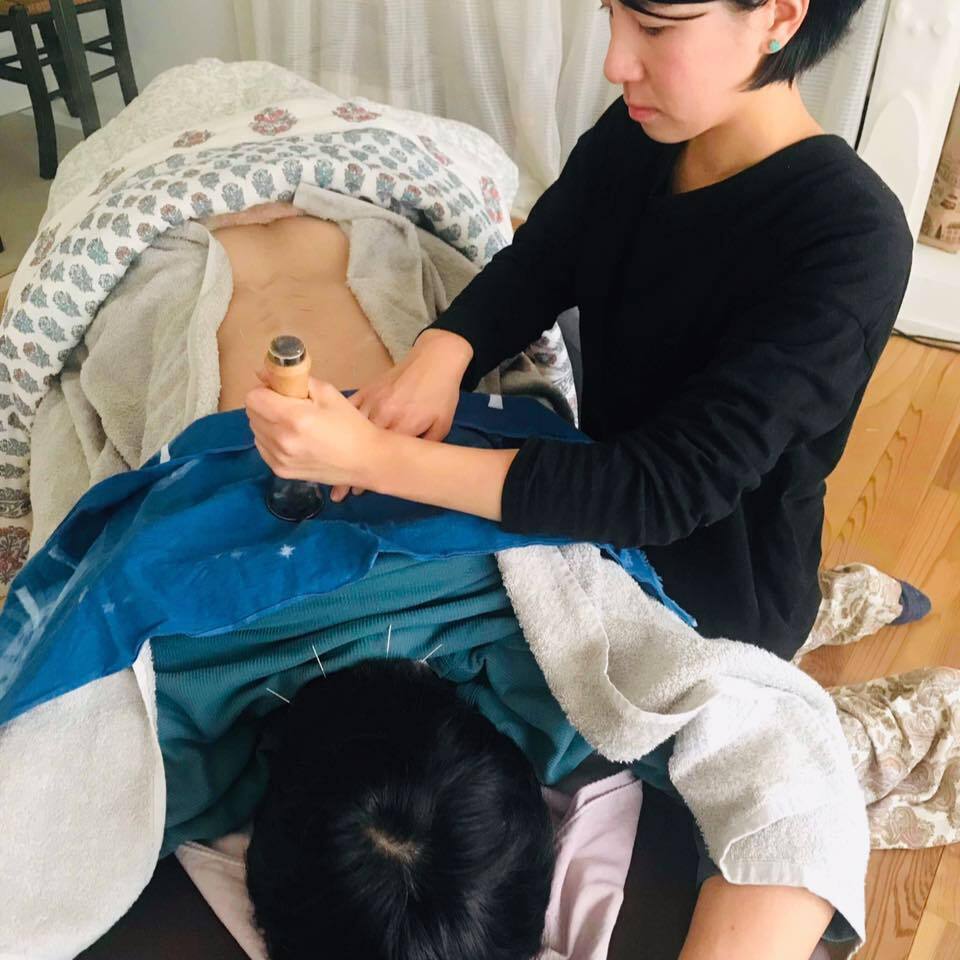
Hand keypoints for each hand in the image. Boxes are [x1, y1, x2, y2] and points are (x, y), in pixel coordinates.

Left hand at [245, 377, 381, 495]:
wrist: (365, 461)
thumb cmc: (350, 424)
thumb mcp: (327, 392)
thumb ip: (294, 379)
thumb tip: (263, 372)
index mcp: (293, 418)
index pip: (253, 397)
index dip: (265, 389)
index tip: (281, 390)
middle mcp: (281, 440)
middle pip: (251, 413)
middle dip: (265, 404)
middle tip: (289, 405)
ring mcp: (279, 459)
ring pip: (255, 430)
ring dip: (268, 422)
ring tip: (294, 424)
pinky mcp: (280, 471)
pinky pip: (262, 446)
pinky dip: (271, 439)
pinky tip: (293, 439)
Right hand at [335, 329, 472, 499]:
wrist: (435, 360)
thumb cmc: (441, 394)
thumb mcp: (441, 425)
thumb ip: (425, 445)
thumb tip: (410, 463)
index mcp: (403, 426)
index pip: (381, 456)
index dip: (368, 475)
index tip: (355, 491)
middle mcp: (383, 415)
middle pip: (360, 446)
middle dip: (347, 470)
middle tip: (336, 492)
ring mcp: (372, 401)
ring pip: (348, 429)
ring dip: (335, 449)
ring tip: (323, 468)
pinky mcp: (367, 390)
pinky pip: (348, 408)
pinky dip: (336, 423)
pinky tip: (325, 437)